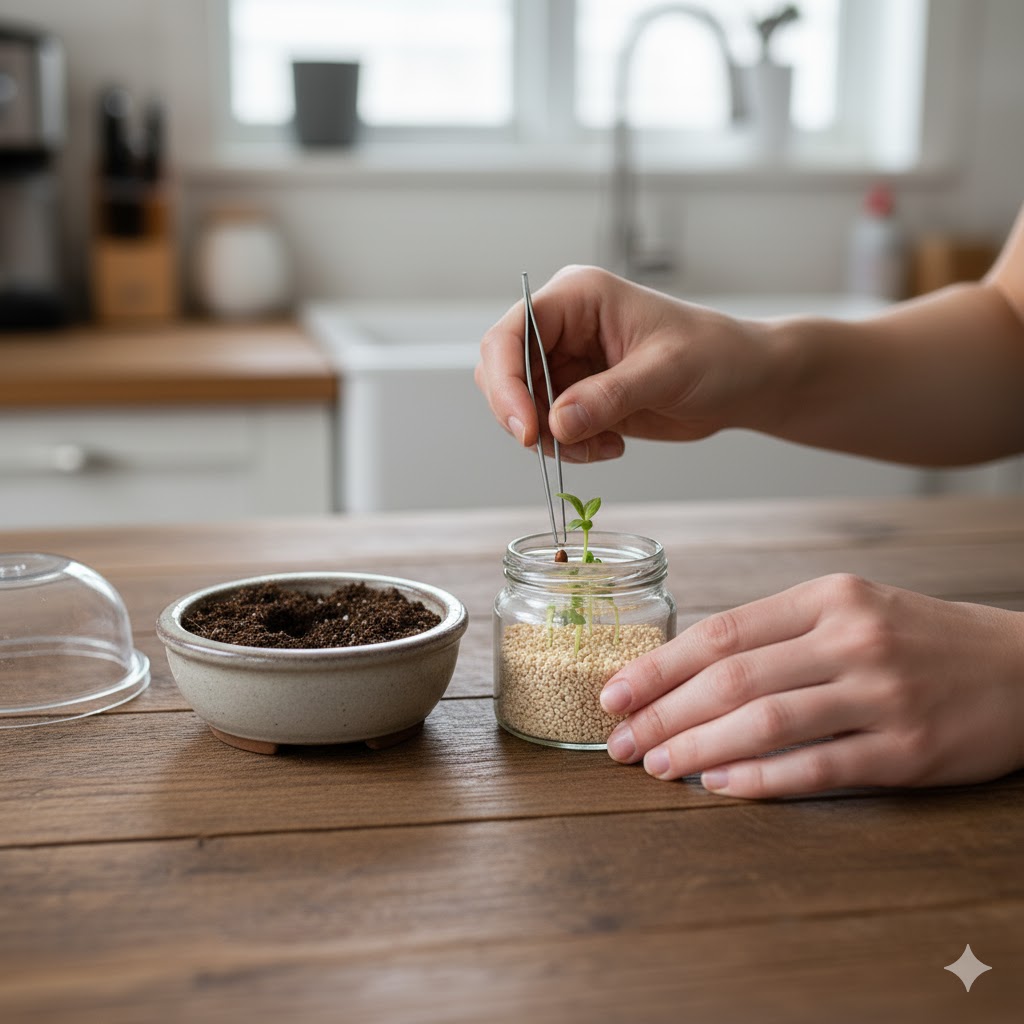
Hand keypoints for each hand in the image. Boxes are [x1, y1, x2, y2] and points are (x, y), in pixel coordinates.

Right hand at [475, 265, 780, 463]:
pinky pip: (549, 429)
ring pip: (522, 407)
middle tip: (559, 447)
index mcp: (577, 297)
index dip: (506, 383)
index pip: (511, 334)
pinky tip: (612, 445)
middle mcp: (562, 327)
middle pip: (503, 373)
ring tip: (602, 445)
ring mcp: (567, 362)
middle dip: (524, 416)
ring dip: (553, 439)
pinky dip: (570, 447)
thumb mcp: (666, 372)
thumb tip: (556, 424)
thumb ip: (609, 396)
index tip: (527, 431)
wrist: (742, 381)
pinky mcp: (576, 395)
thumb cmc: (716, 356)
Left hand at [599, 573, 1023, 797]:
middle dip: (663, 713)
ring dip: (698, 749)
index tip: (616, 692)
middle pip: (731, 679)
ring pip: (765, 723)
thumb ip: (778, 633)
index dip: (659, 667)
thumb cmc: (919, 639)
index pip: (722, 632)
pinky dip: (760, 780)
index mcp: (827, 597)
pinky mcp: (908, 750)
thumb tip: (690, 671)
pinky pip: (817, 768)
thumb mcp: (851, 608)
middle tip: (620, 742)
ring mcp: (882, 694)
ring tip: (658, 767)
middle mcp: (851, 638)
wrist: (1023, 669)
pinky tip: (721, 787)